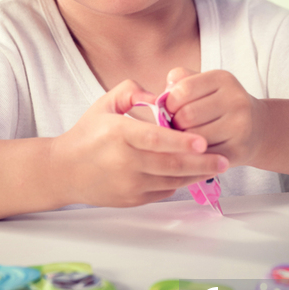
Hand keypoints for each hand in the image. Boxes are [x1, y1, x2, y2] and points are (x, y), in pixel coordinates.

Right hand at [51, 79, 228, 206]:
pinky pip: (163, 191)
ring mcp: (128, 184)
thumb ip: (130, 90)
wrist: (63, 171)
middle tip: (224, 159)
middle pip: (170, 165)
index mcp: (118, 134)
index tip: (203, 141)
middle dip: (202, 163)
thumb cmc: (87, 134)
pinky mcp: (131, 199)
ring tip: (216, 165)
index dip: (182, 142)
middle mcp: (124, 162)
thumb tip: (158, 95)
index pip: (156, 140)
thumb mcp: (104, 104)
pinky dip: (179, 183)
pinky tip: (192, 173)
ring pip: (171, 181)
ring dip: (195, 175)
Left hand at [165, 67, 264, 166]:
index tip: (170, 110)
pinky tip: (196, 150)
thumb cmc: (218, 105)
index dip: (169, 102)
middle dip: (175, 123)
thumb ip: (179, 81)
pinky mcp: (239, 150)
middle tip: (177, 127)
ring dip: (183, 141)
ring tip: (186, 138)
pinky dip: (194, 155)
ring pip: (194, 137)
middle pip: (187, 115)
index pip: (183, 90)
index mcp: (223, 79)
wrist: (256, 128)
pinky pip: (203, 156)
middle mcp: (236, 100)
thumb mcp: (203, 85)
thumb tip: (161, 97)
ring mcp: (240, 126)